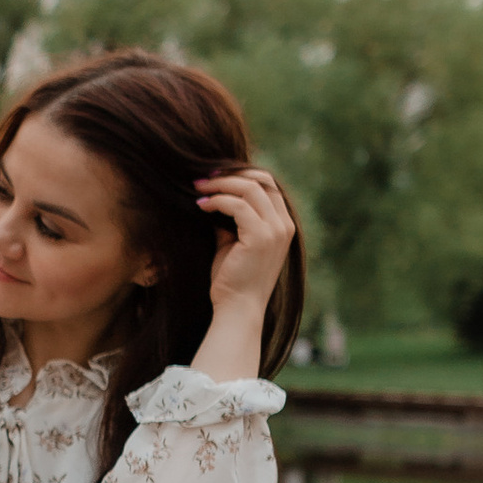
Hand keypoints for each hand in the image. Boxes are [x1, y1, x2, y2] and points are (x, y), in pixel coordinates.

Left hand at [198, 168, 295, 323]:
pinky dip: (217, 200)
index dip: (242, 174)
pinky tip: (201, 205)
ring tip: (198, 188)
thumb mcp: (233, 243)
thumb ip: (231, 221)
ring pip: (250, 188)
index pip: (268, 185)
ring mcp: (275, 231)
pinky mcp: (261, 237)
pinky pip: (238, 205)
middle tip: (204, 178)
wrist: (237, 309)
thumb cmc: (233, 279)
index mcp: (283, 225)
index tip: (215, 176)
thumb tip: (213, 199)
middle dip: (231, 173)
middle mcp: (284, 225)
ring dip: (220, 184)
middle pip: (262, 180)